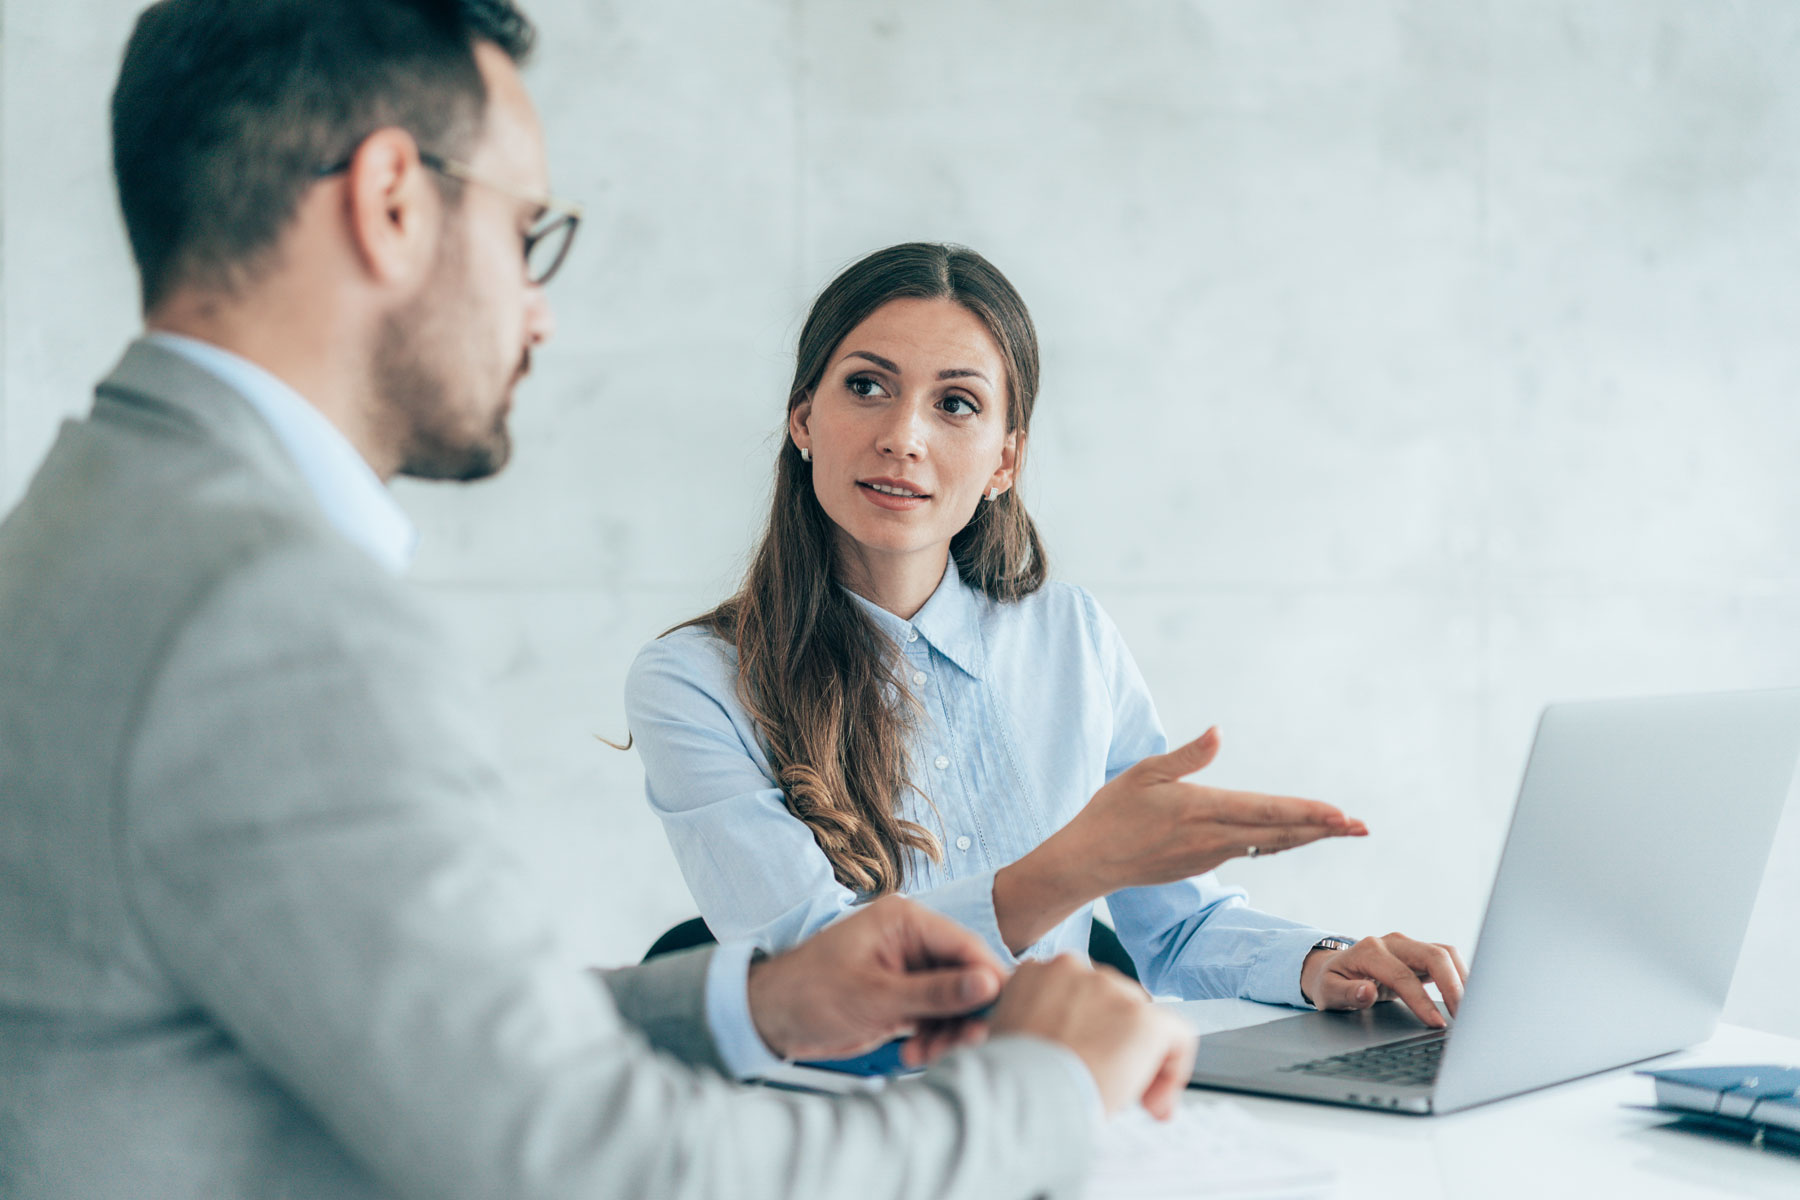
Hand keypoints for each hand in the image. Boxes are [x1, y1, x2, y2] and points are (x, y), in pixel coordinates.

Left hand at [745, 895, 1005, 1066]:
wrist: (771, 1018)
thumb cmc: (809, 992)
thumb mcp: (876, 995)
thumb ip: (935, 992)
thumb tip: (987, 984)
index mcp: (905, 921)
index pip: (965, 945)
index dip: (988, 978)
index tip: (1002, 1011)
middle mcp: (911, 941)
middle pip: (965, 975)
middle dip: (966, 1012)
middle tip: (967, 1044)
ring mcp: (908, 970)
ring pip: (953, 1001)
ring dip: (948, 1031)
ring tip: (927, 1054)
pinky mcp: (902, 997)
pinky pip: (935, 1016)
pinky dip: (932, 1037)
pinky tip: (914, 1054)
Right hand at [987, 954, 1196, 1119]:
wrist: (1021, 1094)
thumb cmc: (1008, 1078)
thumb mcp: (1007, 1037)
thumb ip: (1034, 1025)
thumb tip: (1058, 1044)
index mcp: (1038, 972)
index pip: (1078, 993)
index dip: (1088, 1029)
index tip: (1085, 1060)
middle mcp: (1075, 969)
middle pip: (1114, 1004)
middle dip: (1115, 1043)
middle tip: (1108, 1085)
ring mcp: (1111, 990)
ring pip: (1143, 1021)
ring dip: (1140, 1059)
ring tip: (1128, 1099)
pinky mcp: (1143, 1018)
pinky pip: (1179, 1037)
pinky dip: (1175, 1068)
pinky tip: (1158, 1101)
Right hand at [995, 728, 1365, 949]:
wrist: (1090, 863)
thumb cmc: (1111, 812)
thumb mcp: (1142, 773)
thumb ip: (1185, 756)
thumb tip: (1218, 732)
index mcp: (1201, 809)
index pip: (1266, 812)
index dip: (1307, 813)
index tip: (1341, 814)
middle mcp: (1213, 837)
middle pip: (1280, 834)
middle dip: (1324, 829)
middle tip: (1363, 827)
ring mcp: (1210, 854)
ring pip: (1270, 844)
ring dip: (1308, 836)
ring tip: (1341, 829)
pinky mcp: (1204, 863)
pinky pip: (1252, 849)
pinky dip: (1280, 841)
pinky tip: (1296, 836)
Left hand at [1299, 933, 1467, 1028]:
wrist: (1333, 969)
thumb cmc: (1330, 982)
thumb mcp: (1327, 992)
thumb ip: (1346, 993)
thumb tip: (1367, 991)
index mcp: (1368, 951)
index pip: (1403, 975)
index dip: (1422, 1000)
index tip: (1437, 1024)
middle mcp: (1392, 943)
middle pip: (1434, 955)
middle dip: (1453, 986)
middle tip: (1465, 1017)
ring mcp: (1407, 946)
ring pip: (1445, 954)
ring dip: (1462, 979)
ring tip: (1471, 1010)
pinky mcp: (1419, 954)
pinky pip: (1446, 960)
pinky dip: (1460, 976)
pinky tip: (1466, 998)